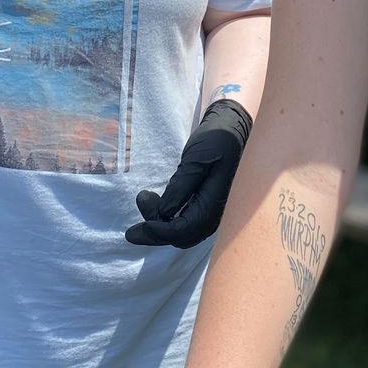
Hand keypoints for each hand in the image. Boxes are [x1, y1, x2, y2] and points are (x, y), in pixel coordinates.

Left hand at [124, 99, 252, 248]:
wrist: (230, 130)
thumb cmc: (215, 141)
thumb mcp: (196, 160)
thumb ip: (180, 187)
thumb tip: (164, 213)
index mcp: (212, 204)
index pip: (182, 230)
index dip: (158, 231)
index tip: (140, 224)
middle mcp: (213, 214)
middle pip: (180, 237)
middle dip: (155, 231)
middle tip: (137, 211)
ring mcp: (210, 213)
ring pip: (182, 234)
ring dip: (160, 226)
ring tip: (145, 200)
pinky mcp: (204, 207)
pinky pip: (185, 224)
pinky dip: (168, 221)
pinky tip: (157, 206)